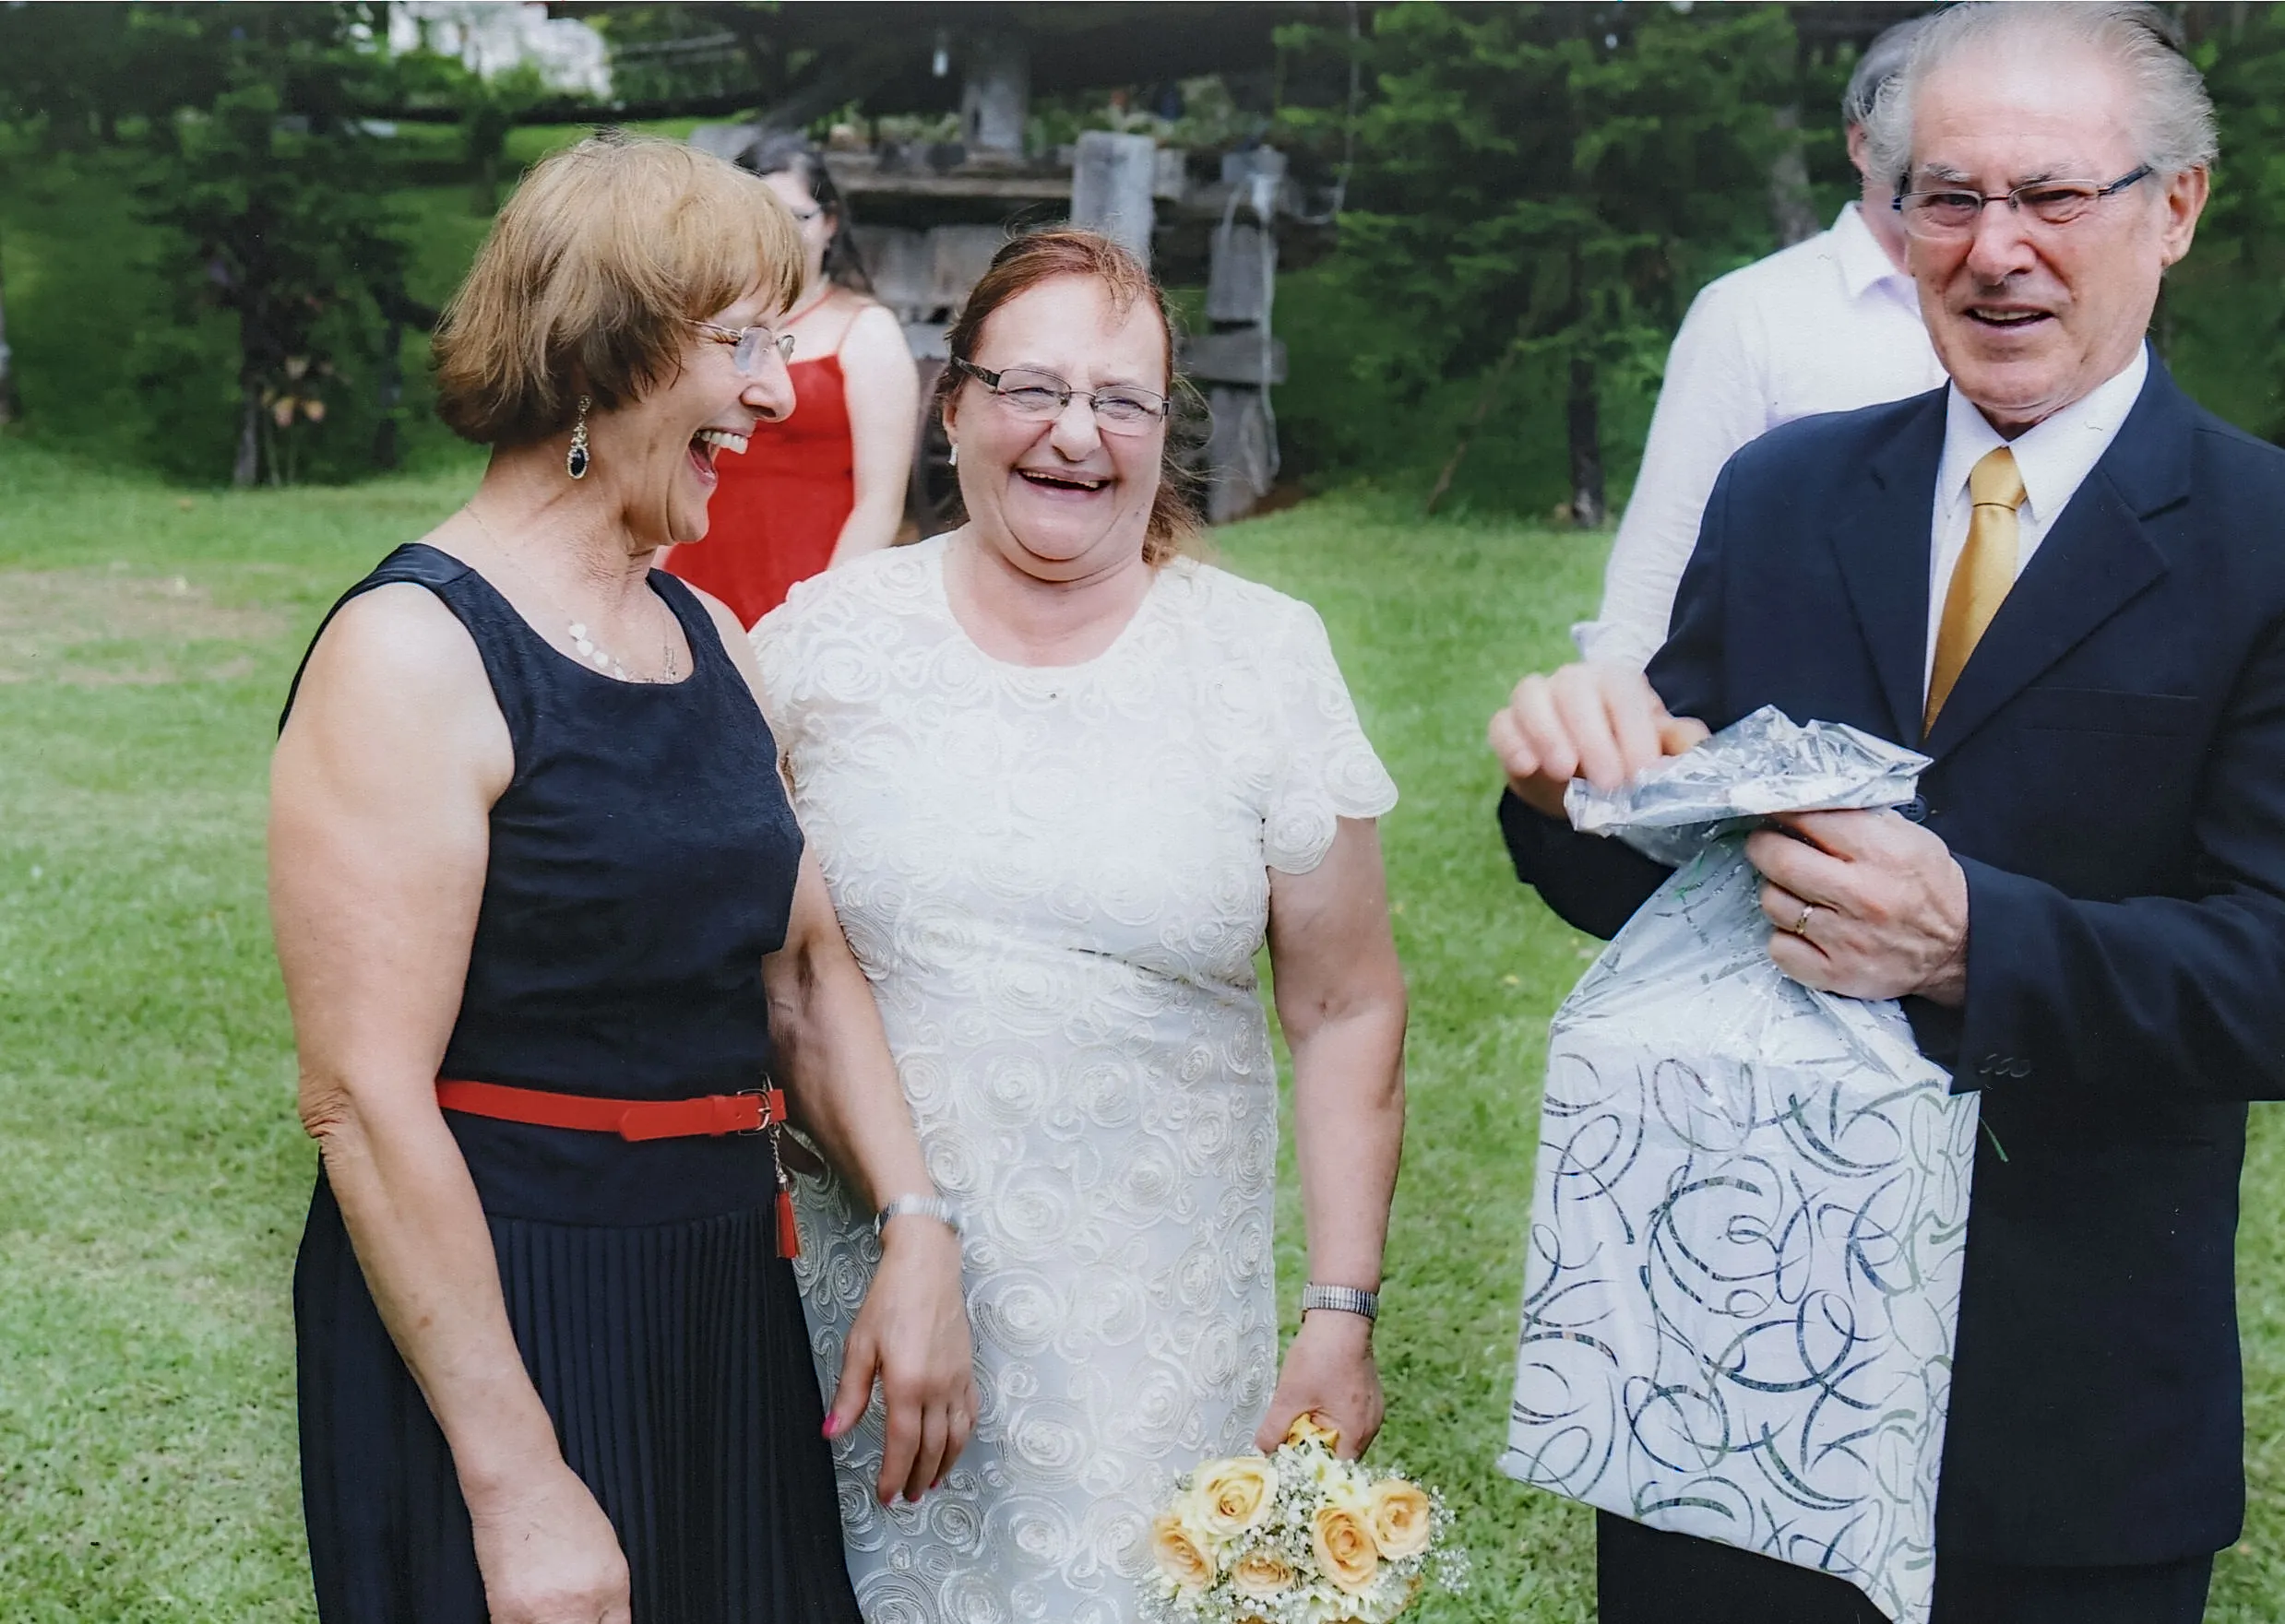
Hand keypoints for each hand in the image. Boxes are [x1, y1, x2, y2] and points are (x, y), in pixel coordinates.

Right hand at [465, 1458, 630, 1623]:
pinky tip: (522, 1607)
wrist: (520, 1485)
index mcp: (612, 1584)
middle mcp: (583, 1603)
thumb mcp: (605, 1546)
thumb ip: (607, 1590)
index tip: (592, 1619)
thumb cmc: (561, 1504)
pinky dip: (520, 1623)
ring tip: (542, 1606)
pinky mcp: (508, 1614)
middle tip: (567, 1614)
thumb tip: (601, 1617)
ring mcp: (545, 1612)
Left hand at [826, 1215, 976, 1504]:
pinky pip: (970, 1414)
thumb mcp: (860, 1345)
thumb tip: (832, 1431)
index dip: (893, 1474)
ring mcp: (957, 1380)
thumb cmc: (890, 1300)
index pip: (902, 1444)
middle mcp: (937, 1387)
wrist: (927, 1266)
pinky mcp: (968, 1370)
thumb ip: (850, 1393)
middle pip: (932, 1447)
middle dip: (917, 1477)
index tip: (885, 1495)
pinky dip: (963, 1438)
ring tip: (928, 1482)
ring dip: (943, 1465)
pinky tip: (953, 1446)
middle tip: (904, 1496)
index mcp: (907, 1383)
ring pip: (956, 1437)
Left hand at [1255, 1311, 1383, 1459]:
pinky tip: (1312, 1403)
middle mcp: (1370, 1425)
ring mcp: (1371, 1410)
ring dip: (1320, 1432)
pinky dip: (1329, 1417)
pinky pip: (1348, 1418)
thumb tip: (1262, 1452)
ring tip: (1297, 1419)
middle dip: (1312, 1451)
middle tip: (1287, 1442)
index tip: (1289, 1465)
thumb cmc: (1319, 1356)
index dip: (1311, 1471)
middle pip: (1339, 1455)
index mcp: (1357, 1432)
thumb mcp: (1289, 1395)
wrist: (1339, 1315)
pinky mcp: (1366, 1395)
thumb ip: (1274, 1429)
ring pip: (1343, 1435)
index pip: (1335, 1471)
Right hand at [1488, 661, 1708, 817]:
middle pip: (1575, 690)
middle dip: (1593, 738)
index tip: (1641, 772)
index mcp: (1615, 681)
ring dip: (1548, 733)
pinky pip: (1501, 723)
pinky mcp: (1507, 725)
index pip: (1622, 692)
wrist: (1583, 784)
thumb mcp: (1660, 753)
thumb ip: (1681, 744)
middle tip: (1609, 783)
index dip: (1633, 731)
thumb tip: (1693, 743)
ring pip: (1531, 695)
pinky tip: (1527, 767)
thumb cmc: (1625, 759)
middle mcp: (1573, 681)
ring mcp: (1536, 699)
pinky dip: (1512, 743)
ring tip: (1563, 771)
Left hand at [1746, 809, 1968, 1004]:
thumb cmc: (1929, 886)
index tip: (1772, 811)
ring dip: (1777, 892)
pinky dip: (1784, 936)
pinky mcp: (1835, 973)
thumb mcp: (1909, 837)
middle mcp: (1860, 895)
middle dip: (1763, 846)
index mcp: (1880, 852)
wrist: (1960, 947)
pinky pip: (1779, 947)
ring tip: (1798, 891)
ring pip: (1773, 902)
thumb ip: (1858, 818)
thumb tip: (1803, 802)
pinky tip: (1804, 929)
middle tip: (1766, 845)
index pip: (1809, 818)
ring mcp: (1844, 938)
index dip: (1782, 810)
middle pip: (1778, 860)